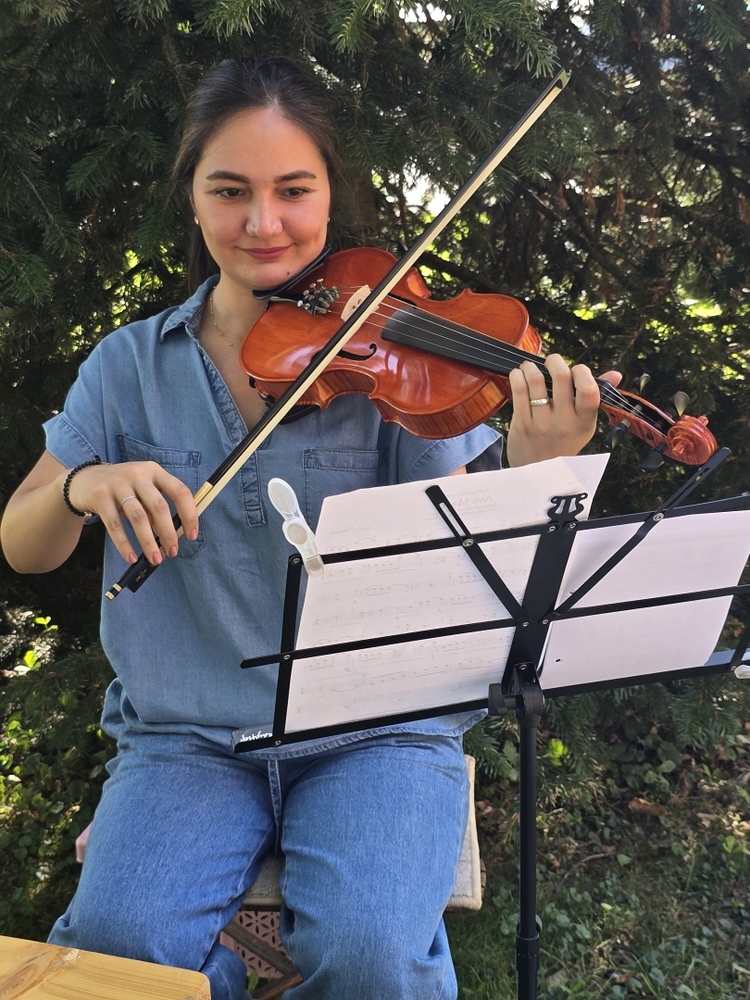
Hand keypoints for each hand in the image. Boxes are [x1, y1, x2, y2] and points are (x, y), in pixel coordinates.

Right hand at [67, 461, 198, 565]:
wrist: (82, 481)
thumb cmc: (121, 489)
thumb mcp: (142, 489)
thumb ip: (156, 506)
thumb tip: (173, 535)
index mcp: (154, 471)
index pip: (180, 491)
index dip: (189, 514)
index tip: (192, 535)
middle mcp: (138, 474)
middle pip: (158, 506)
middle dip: (168, 532)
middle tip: (173, 552)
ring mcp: (117, 484)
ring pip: (138, 517)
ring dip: (148, 541)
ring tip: (155, 559)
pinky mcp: (100, 496)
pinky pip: (115, 525)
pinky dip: (124, 544)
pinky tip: (131, 557)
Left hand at [505, 354, 621, 467]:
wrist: (539, 472)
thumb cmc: (564, 441)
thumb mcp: (584, 424)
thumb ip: (595, 396)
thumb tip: (616, 374)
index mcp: (584, 421)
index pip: (589, 389)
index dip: (582, 371)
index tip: (575, 370)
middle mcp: (564, 422)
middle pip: (561, 377)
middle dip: (555, 361)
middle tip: (552, 362)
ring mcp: (541, 423)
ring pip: (536, 380)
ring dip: (532, 367)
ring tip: (531, 367)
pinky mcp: (521, 423)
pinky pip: (518, 390)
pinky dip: (517, 376)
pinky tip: (519, 375)